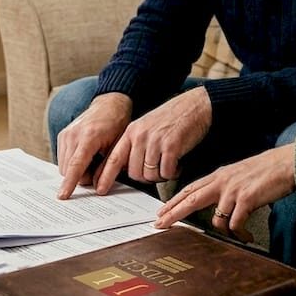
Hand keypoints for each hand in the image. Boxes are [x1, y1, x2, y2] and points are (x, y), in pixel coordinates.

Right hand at [56, 93, 132, 199]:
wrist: (109, 105)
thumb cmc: (116, 124)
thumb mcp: (116, 147)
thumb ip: (106, 167)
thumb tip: (97, 188)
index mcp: (88, 137)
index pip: (76, 165)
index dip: (70, 182)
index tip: (63, 196)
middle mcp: (73, 135)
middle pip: (68, 169)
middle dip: (81, 177)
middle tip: (97, 168)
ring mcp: (66, 134)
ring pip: (64, 166)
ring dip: (76, 171)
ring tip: (92, 159)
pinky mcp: (62, 135)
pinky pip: (62, 159)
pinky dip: (72, 163)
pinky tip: (85, 156)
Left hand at [94, 87, 211, 194]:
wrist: (195, 105)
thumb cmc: (172, 118)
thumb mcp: (147, 127)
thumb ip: (135, 145)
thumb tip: (126, 168)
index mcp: (132, 132)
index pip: (114, 159)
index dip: (105, 176)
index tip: (100, 190)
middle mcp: (140, 136)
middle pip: (134, 173)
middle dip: (146, 178)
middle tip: (158, 171)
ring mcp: (155, 141)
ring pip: (150, 175)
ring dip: (161, 176)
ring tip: (170, 165)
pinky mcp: (171, 146)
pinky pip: (166, 172)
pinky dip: (173, 173)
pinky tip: (178, 164)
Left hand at [154, 145, 295, 243]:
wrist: (286, 164)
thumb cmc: (266, 170)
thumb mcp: (238, 175)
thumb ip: (224, 187)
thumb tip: (217, 205)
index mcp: (219, 176)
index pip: (190, 189)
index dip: (174, 201)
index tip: (161, 211)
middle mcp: (222, 182)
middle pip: (191, 200)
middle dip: (173, 213)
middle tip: (160, 224)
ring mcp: (233, 190)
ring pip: (217, 219)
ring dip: (227, 231)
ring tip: (240, 235)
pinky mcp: (247, 199)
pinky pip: (235, 223)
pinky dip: (240, 233)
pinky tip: (247, 235)